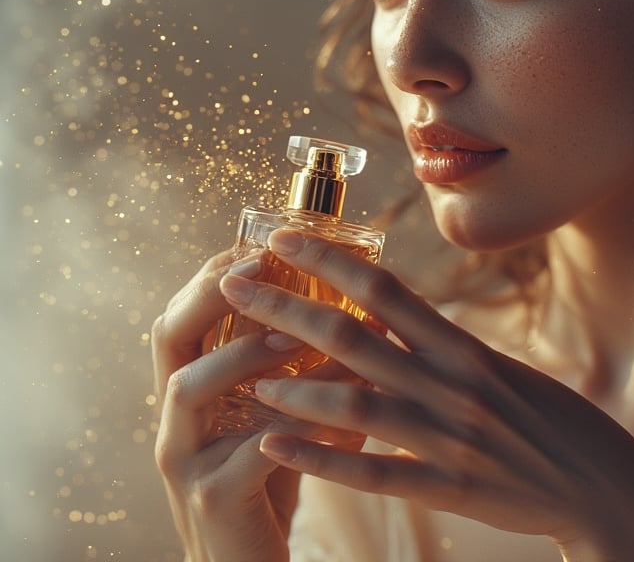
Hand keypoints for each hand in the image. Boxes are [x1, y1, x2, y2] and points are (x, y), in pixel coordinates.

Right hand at [152, 250, 357, 561]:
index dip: (213, 274)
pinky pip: (246, 452)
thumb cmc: (269, 473)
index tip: (255, 244)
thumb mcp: (274, 411)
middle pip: (168, 335)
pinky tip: (329, 411)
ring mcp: (185, 456)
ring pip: (189, 388)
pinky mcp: (212, 497)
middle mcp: (175, 415)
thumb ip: (297, 367)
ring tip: (289, 335)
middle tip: (257, 266)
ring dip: (242, 352)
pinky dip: (288, 424)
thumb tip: (357, 312)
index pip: (184, 313)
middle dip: (209, 292)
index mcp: (190, 386)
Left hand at [219, 230, 633, 561]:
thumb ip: (434, 340)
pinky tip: (273, 445)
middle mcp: (449, 382)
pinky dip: (320, 458)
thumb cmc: (544, 414)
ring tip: (242, 367)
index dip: (329, 259)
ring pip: (357, 403)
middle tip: (233, 284)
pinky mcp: (447, 488)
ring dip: (294, 384)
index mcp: (460, 346)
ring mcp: (446, 437)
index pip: (383, 287)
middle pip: (354, 335)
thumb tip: (382, 312)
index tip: (283, 237)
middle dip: (288, 307)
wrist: (599, 483)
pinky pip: (374, 473)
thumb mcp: (491, 363)